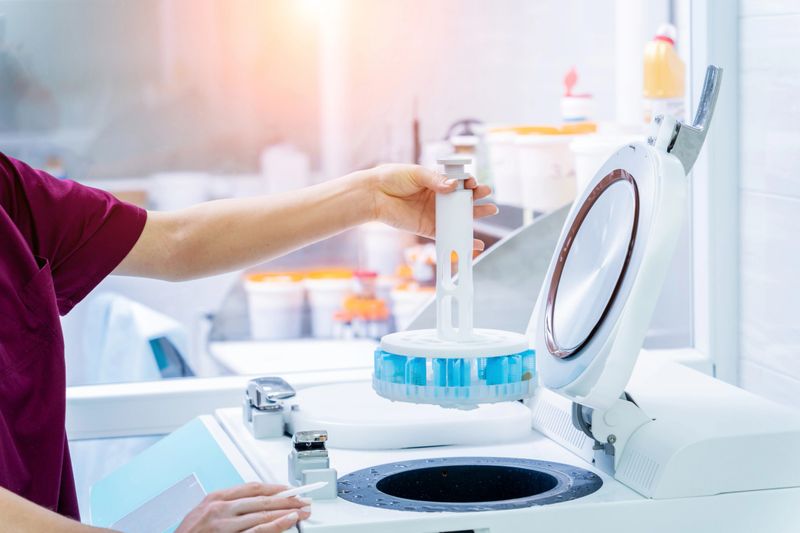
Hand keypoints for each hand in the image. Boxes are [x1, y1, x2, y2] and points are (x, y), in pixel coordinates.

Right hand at [175, 482, 310, 532]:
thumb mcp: (205, 513)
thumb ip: (229, 506)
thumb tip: (258, 504)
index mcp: (216, 498)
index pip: (253, 488)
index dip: (275, 488)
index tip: (290, 490)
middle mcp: (220, 509)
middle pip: (262, 500)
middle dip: (286, 499)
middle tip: (303, 499)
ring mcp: (224, 525)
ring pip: (262, 515)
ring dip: (286, 512)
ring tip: (302, 511)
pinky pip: (256, 532)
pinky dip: (275, 526)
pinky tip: (288, 522)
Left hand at [369, 163, 496, 250]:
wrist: (374, 194)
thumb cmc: (392, 178)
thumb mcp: (417, 173)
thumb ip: (436, 180)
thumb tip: (455, 186)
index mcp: (435, 181)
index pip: (458, 182)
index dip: (468, 182)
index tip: (473, 182)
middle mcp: (437, 198)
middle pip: (462, 199)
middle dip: (477, 196)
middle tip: (488, 195)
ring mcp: (434, 213)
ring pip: (458, 216)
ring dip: (475, 215)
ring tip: (491, 210)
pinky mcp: (428, 228)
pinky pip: (447, 235)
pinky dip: (461, 240)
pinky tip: (475, 243)